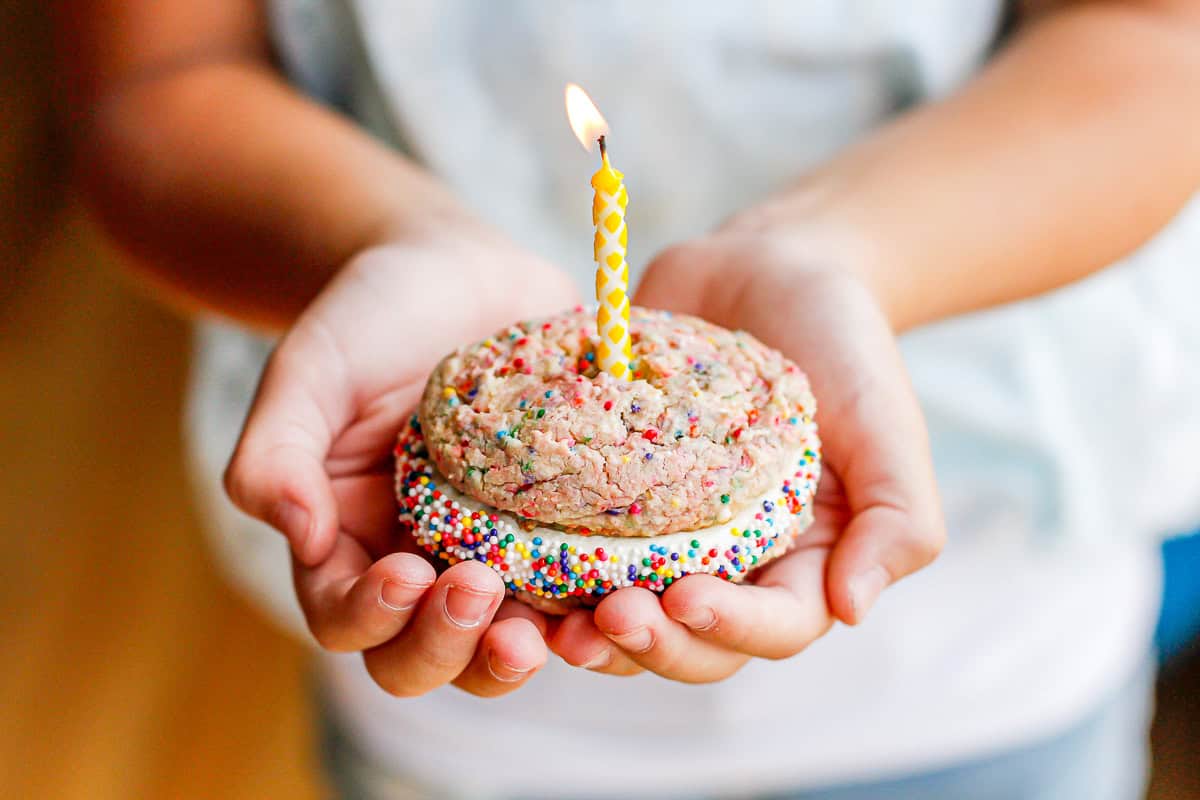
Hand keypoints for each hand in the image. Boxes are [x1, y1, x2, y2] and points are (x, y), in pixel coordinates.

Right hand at [225, 223, 580, 696]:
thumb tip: (298, 538)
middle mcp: (420, 564)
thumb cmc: (374, 316)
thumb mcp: (310, 370)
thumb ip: (275, 452)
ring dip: (521, 652)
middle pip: (423, 658)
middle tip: (480, 594)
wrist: (460, 271)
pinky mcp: (558, 533)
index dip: (373, 615)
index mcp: (348, 543)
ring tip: (556, 631)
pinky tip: (620, 592)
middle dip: (448, 647)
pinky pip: (576, 590)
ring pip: (503, 644)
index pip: (347, 616)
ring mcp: (494, 554)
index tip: (406, 572)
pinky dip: (591, 607)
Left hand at [549, 224, 944, 681]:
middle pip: (693, 642)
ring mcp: (667, 535)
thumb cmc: (841, 340)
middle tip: (604, 618)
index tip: (683, 595)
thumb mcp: (887, 422)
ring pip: (628, 613)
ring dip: (589, 631)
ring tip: (547, 623)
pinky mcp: (610, 498)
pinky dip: (545, 570)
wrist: (769, 267)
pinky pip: (575, 549)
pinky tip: (504, 566)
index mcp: (804, 561)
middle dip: (651, 643)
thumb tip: (854, 610)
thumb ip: (898, 518)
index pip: (775, 626)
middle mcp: (734, 563)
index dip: (729, 628)